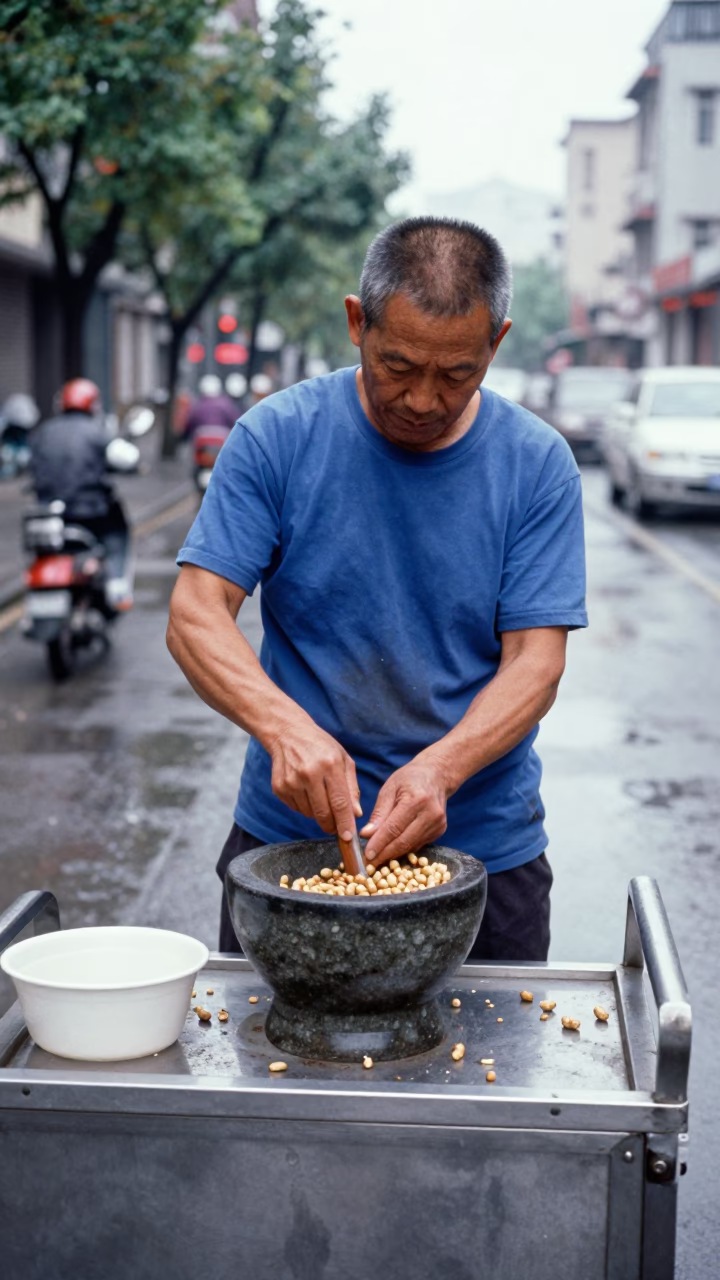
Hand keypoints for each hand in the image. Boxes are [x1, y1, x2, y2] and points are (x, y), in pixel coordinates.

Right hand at [268, 717, 361, 840]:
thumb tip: (356, 814)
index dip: (345, 823)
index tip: (348, 838)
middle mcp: (309, 773)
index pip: (340, 802)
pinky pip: (296, 809)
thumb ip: (351, 788)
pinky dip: (304, 806)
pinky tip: (305, 790)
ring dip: (318, 813)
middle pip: (323, 813)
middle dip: (332, 825)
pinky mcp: (279, 788)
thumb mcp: (343, 759)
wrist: (288, 734)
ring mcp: (291, 781)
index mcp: (329, 764)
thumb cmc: (321, 747)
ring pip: (309, 814)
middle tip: (337, 826)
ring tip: (319, 795)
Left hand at [360, 755, 451, 867]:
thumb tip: (366, 835)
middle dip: (384, 854)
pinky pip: (417, 844)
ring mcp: (438, 824)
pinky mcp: (440, 830)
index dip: (379, 844)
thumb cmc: (409, 778)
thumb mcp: (390, 789)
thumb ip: (379, 813)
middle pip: (404, 841)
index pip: (394, 828)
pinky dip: (403, 849)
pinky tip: (391, 851)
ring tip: (376, 859)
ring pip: (411, 846)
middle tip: (368, 864)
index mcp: (416, 800)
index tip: (366, 855)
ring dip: (393, 855)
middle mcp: (431, 814)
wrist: (437, 774)